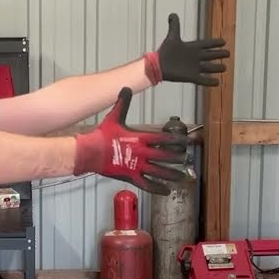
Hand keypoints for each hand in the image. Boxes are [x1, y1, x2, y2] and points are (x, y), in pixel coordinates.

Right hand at [73, 87, 191, 195]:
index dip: (178, 140)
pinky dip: (158, 188)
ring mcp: (138, 166)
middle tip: (186, 159)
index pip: (164, 138)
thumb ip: (122, 103)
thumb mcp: (114, 117)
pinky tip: (167, 191)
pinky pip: (147, 184)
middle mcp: (142, 152)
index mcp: (141, 137)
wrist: (90, 152)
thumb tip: (125, 87)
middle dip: (178, 158)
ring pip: (160, 172)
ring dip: (172, 175)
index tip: (188, 142)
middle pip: (165, 156)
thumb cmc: (102, 135)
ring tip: (183, 177)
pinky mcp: (131, 176)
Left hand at [144, 13, 229, 85]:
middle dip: (219, 54)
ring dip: (216, 68)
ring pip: (208, 68)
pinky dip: (209, 81)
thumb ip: (174, 25)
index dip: (214, 43)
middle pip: (209, 56)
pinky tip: (217, 82)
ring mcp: (193, 68)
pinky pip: (202, 80)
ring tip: (225, 68)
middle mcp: (194, 58)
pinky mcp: (191, 77)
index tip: (223, 42)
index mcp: (191, 48)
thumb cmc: (165, 51)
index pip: (206, 44)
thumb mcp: (172, 36)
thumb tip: (172, 14)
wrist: (158, 65)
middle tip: (228, 53)